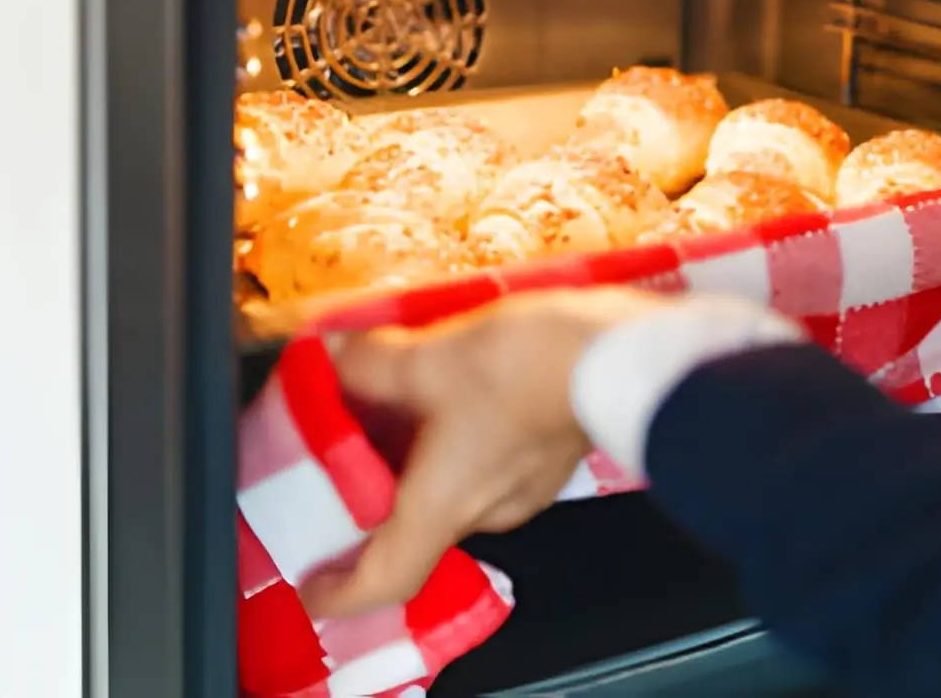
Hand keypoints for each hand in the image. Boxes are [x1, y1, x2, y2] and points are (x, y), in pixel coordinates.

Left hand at [300, 287, 667, 619]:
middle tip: (350, 451)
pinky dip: (466, 438)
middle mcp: (488, 509)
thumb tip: (341, 356)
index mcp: (444, 505)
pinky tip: (462, 388)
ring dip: (426, 458)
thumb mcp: (431, 356)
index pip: (383, 580)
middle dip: (382, 492)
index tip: (315, 586)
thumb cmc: (532, 367)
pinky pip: (496, 462)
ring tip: (403, 401)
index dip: (341, 591)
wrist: (625, 349)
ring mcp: (529, 485)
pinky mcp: (556, 454)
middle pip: (419, 525)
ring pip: (459, 488)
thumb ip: (374, 362)